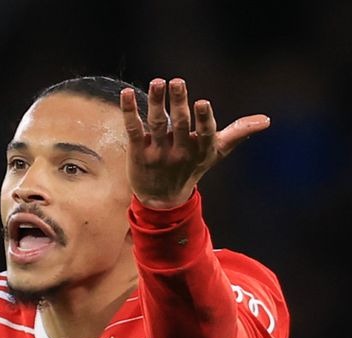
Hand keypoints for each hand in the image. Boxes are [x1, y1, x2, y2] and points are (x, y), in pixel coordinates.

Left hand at [121, 77, 269, 208]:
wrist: (162, 199)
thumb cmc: (192, 168)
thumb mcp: (216, 152)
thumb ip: (238, 133)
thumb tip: (266, 120)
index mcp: (201, 150)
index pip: (204, 133)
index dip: (204, 119)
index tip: (202, 103)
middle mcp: (179, 152)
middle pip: (179, 124)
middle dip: (178, 102)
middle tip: (176, 81)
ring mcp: (157, 153)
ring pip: (156, 124)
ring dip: (156, 102)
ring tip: (157, 82)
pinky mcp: (138, 153)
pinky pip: (133, 130)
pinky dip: (130, 112)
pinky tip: (126, 94)